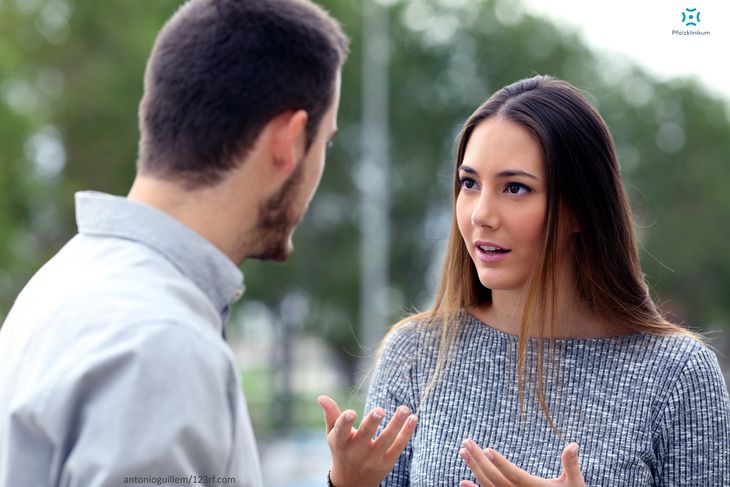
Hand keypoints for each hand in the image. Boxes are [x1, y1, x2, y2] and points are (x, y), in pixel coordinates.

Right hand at [318, 395, 417, 486]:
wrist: (352, 483)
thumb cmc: (342, 450)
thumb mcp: (333, 435)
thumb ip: (331, 415)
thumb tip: (321, 396)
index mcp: (340, 442)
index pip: (341, 432)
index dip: (345, 422)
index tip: (351, 412)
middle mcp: (356, 451)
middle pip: (365, 435)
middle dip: (372, 423)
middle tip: (380, 410)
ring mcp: (373, 457)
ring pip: (386, 440)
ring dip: (396, 424)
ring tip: (404, 409)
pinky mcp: (387, 462)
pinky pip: (398, 446)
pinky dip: (406, 433)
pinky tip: (413, 418)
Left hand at [459, 439, 585, 486]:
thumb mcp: (575, 484)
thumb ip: (571, 465)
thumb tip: (573, 444)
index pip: (515, 476)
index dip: (501, 464)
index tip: (487, 449)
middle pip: (496, 479)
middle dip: (480, 460)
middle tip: (466, 442)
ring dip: (474, 469)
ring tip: (463, 452)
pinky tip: (463, 482)